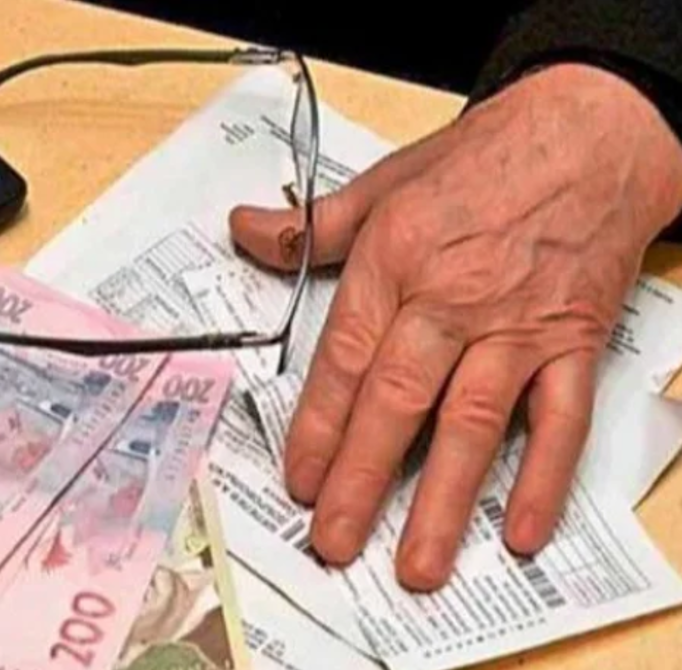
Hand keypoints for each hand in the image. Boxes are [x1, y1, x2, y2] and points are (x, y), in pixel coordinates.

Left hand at [229, 65, 681, 589]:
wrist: (591, 132)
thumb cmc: (482, 160)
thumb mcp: (385, 183)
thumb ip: (312, 226)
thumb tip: (244, 233)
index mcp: (395, 263)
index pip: (344, 360)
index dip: (316, 426)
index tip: (297, 481)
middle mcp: (451, 301)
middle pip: (396, 403)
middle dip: (360, 480)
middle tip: (334, 543)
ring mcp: (516, 328)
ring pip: (472, 424)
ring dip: (442, 500)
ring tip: (416, 564)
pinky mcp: (574, 343)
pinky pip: (560, 418)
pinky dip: (543, 476)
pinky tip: (518, 531)